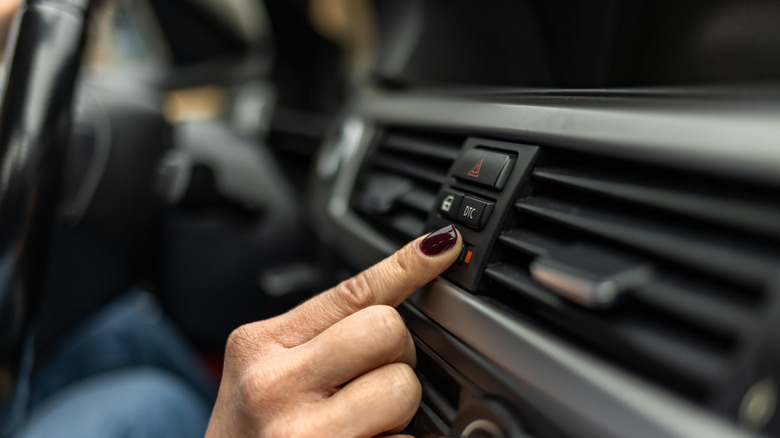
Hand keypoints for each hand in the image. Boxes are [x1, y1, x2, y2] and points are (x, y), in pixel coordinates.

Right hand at [205, 225, 461, 437]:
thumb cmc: (249, 435)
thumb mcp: (263, 373)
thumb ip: (317, 337)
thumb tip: (390, 308)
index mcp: (259, 345)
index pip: (348, 293)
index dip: (405, 266)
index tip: (442, 245)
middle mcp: (275, 384)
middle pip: (387, 330)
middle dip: (396, 354)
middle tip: (369, 381)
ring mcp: (306, 433)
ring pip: (403, 387)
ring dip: (397, 409)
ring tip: (360, 424)